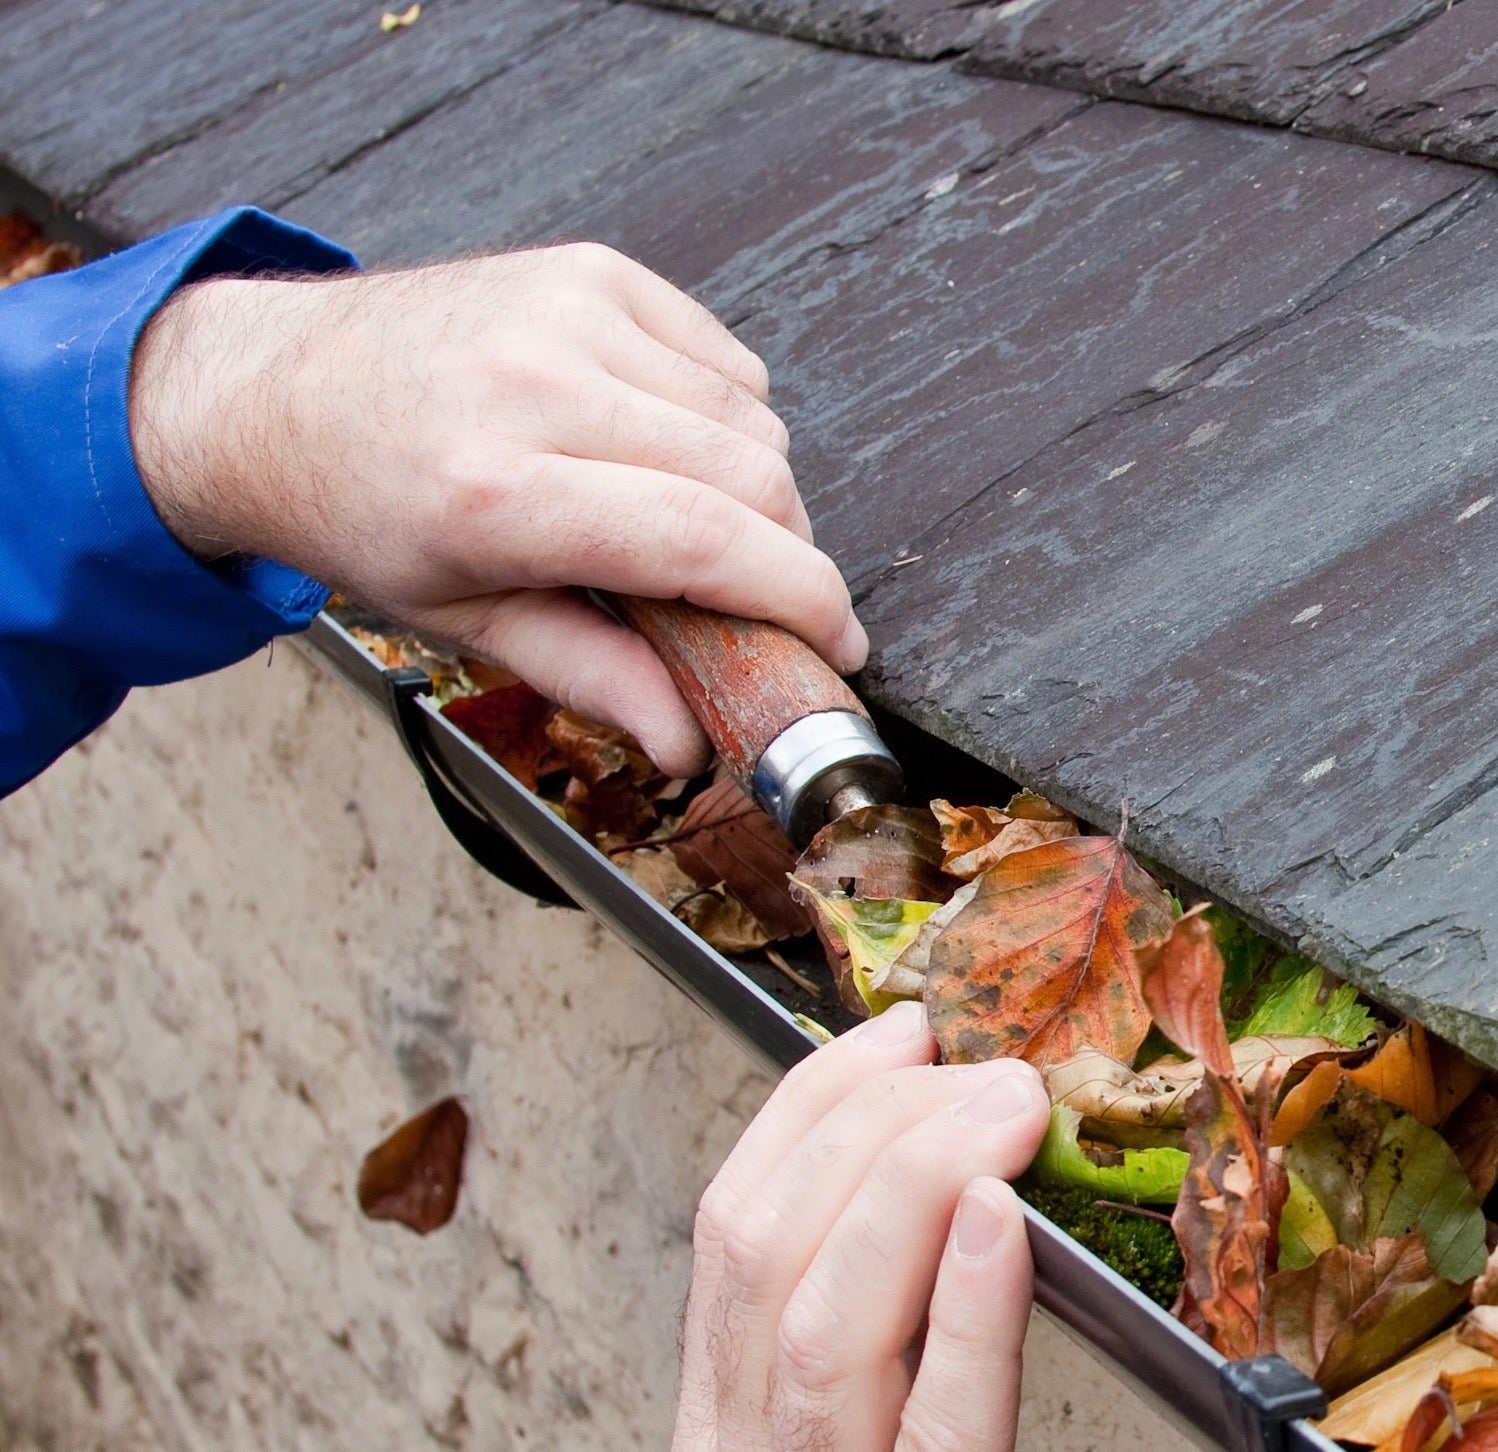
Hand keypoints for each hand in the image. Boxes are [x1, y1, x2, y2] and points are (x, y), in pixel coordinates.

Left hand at [127, 242, 862, 774]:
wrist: (271, 389)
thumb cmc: (364, 510)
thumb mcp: (461, 619)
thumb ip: (590, 677)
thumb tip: (690, 745)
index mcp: (494, 489)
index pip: (705, 539)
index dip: (800, 598)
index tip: (838, 644)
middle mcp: (534, 384)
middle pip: (753, 478)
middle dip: (785, 554)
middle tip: (758, 598)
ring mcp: (566, 313)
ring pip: (754, 418)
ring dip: (754, 486)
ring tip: (687, 517)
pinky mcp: (591, 271)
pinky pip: (725, 359)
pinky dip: (724, 415)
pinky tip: (662, 445)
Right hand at [671, 1002, 1060, 1451]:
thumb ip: (851, 1387)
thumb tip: (936, 1221)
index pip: (731, 1235)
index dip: (809, 1111)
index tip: (892, 1038)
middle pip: (765, 1257)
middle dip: (865, 1124)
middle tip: (966, 1054)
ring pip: (830, 1329)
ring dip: (918, 1187)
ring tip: (998, 1104)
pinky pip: (941, 1446)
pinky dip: (972, 1321)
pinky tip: (1006, 1233)